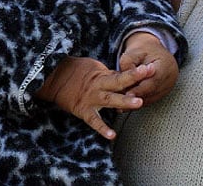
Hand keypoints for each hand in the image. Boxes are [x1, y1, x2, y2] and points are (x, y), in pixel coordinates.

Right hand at [34, 55, 151, 140]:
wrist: (51, 78)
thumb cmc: (73, 71)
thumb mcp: (91, 67)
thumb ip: (108, 74)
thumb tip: (122, 77)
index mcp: (101, 75)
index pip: (122, 74)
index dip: (136, 72)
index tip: (151, 68)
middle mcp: (98, 86)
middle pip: (119, 82)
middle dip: (134, 79)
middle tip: (150, 75)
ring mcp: (91, 98)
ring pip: (110, 99)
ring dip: (124, 101)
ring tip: (138, 102)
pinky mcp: (83, 110)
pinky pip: (94, 121)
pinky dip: (102, 128)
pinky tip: (112, 135)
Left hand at [117, 31, 178, 104]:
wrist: (156, 52)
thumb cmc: (145, 50)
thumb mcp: (135, 51)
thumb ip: (128, 62)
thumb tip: (123, 76)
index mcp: (165, 66)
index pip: (153, 81)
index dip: (140, 90)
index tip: (128, 95)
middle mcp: (168, 80)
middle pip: (151, 92)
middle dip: (135, 98)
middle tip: (121, 103)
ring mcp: (166, 89)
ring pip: (150, 98)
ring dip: (135, 102)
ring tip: (120, 103)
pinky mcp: (160, 94)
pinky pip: (149, 100)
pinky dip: (137, 101)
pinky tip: (126, 102)